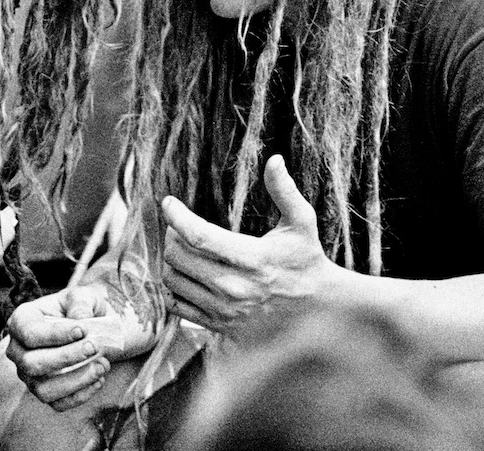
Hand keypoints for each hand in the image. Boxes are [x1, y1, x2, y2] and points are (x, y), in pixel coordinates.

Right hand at [6, 287, 152, 411]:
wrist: (90, 328)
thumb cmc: (81, 308)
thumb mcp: (83, 295)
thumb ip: (80, 303)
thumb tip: (79, 320)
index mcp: (22, 320)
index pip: (30, 333)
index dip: (56, 334)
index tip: (83, 330)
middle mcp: (18, 351)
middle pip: (33, 364)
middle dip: (67, 357)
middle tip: (95, 346)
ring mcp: (28, 375)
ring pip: (43, 389)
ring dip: (76, 380)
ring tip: (103, 365)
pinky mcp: (44, 392)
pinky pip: (57, 403)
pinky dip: (81, 395)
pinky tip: (99, 379)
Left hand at [161, 156, 335, 335]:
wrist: (315, 307)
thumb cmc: (306, 259)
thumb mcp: (302, 221)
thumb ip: (285, 190)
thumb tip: (274, 160)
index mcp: (252, 257)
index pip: (198, 235)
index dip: (176, 216)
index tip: (169, 202)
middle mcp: (233, 286)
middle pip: (178, 257)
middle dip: (173, 235)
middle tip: (179, 224)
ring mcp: (223, 309)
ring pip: (173, 280)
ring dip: (172, 260)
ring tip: (182, 246)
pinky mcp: (218, 324)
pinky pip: (176, 305)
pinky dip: (174, 287)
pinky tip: (187, 273)